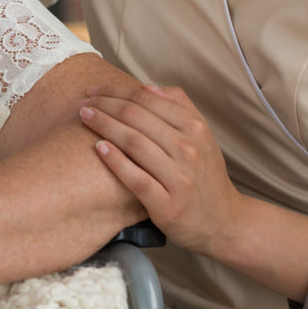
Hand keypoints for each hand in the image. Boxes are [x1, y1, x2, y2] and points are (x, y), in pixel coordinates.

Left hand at [79, 81, 242, 256]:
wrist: (225, 221)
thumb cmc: (205, 174)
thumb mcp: (201, 135)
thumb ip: (179, 106)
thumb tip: (147, 87)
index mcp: (195, 127)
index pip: (147, 99)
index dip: (115, 91)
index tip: (94, 91)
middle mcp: (189, 149)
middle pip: (137, 117)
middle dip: (105, 106)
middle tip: (82, 104)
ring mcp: (179, 177)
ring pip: (134, 143)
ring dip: (105, 126)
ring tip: (85, 118)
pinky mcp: (169, 205)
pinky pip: (137, 178)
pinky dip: (116, 161)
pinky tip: (99, 148)